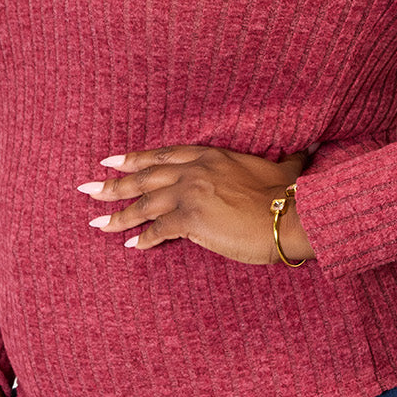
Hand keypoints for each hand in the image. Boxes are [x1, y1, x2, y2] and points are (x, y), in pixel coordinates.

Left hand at [77, 145, 315, 264]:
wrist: (292, 215)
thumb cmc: (290, 194)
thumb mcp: (285, 168)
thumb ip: (290, 159)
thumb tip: (311, 149)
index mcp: (210, 156)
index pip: (162, 156)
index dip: (134, 159)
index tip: (110, 161)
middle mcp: (195, 171)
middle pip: (144, 178)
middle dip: (112, 184)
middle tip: (86, 189)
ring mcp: (190, 194)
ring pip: (143, 205)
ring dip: (117, 216)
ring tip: (96, 225)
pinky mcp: (191, 220)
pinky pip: (158, 231)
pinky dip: (143, 240)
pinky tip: (131, 247)